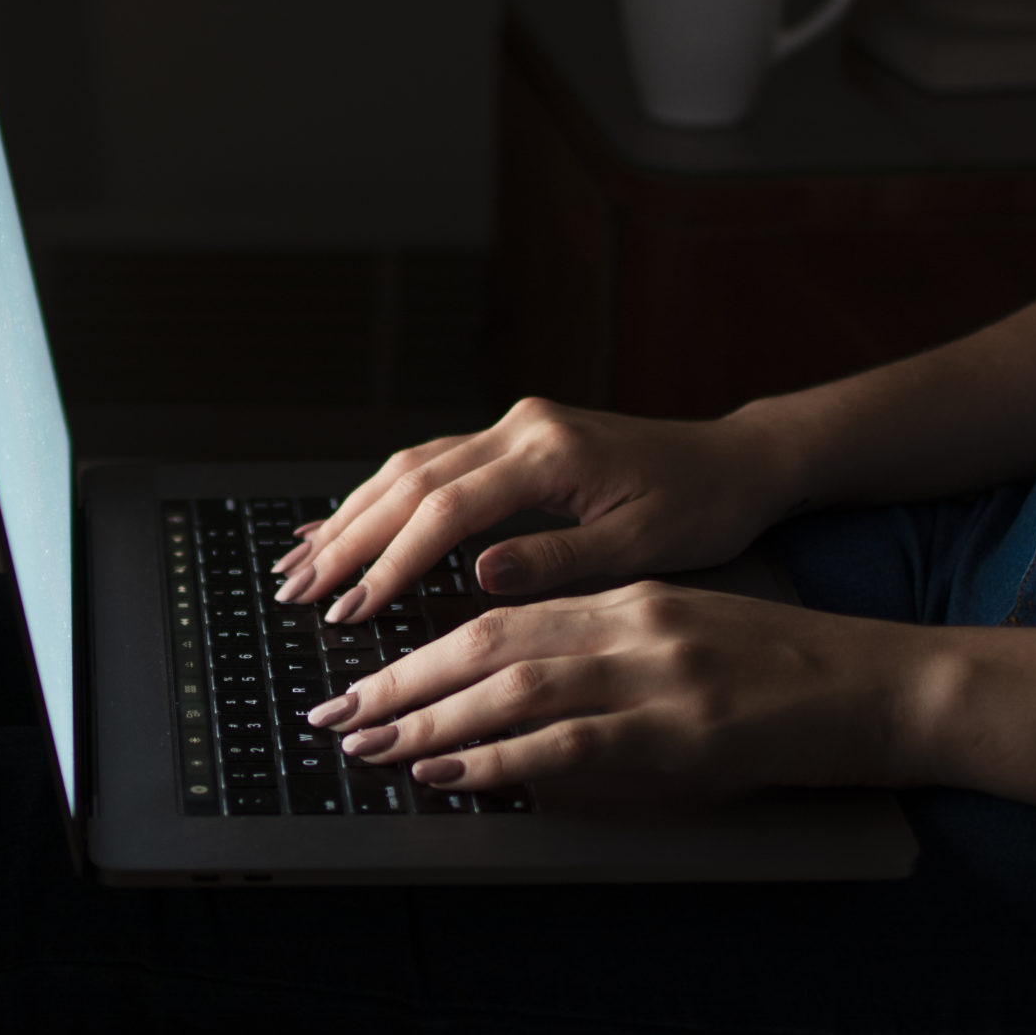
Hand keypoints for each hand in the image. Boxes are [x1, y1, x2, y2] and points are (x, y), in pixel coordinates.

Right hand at [272, 398, 799, 621]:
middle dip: (347, 539)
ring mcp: (512, 426)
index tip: (352, 608)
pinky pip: (429, 464)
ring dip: (350, 516)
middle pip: (409, 480)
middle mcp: (522, 428)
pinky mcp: (512, 437)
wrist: (738, 460)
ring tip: (300, 564)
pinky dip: (380, 497)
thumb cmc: (703, 508)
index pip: (447, 510)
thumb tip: (482, 576)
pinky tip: (342, 523)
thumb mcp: (645, 547)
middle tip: (297, 590)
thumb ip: (560, 560)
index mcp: (552, 453)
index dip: (392, 561)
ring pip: (408, 467)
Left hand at [306, 581, 935, 794]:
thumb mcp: (684, 644)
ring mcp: (658, 675)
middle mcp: (632, 624)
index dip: (422, 642)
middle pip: (486, 641)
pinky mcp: (685, 731)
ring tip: (366, 745)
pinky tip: (448, 773)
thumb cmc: (789, 674)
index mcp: (628, 598)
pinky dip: (498, 759)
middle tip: (333, 713)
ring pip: (514, 688)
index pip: (500, 611)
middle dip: (399, 679)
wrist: (890, 687)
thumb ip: (601, 661)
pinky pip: (568, 744)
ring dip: (428, 720)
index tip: (364, 671)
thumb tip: (513, 708)